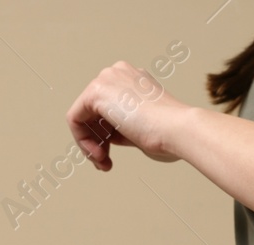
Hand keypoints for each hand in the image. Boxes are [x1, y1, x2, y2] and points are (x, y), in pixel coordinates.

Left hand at [66, 60, 193, 169]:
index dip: (104, 137)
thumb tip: (106, 135)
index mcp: (134, 79)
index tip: (110, 157)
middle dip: (96, 141)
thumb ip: (121, 126)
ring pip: (82, 116)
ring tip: (103, 162)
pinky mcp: (96, 91)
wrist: (178, 129)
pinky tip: (98, 154)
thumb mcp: (141, 128)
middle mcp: (119, 73)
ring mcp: (107, 79)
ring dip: (89, 145)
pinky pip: (74, 119)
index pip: (107, 108)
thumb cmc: (169, 134)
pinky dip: (82, 141)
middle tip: (104, 163)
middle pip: (92, 112)